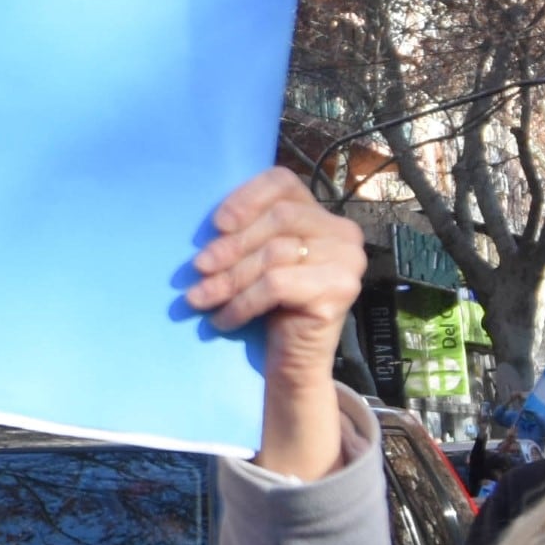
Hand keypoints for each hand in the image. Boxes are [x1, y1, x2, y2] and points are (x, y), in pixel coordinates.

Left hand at [192, 167, 363, 481]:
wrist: (294, 361)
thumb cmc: (269, 304)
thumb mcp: (257, 259)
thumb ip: (248, 231)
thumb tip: (212, 225)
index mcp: (322, 214)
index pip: (283, 183)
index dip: (246, 197)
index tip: (215, 224)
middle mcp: (343, 233)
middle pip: (278, 219)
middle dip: (230, 245)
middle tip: (197, 268)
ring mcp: (348, 262)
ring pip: (273, 255)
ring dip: (227, 279)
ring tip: (199, 298)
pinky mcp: (340, 291)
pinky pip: (276, 285)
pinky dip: (241, 302)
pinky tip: (222, 319)